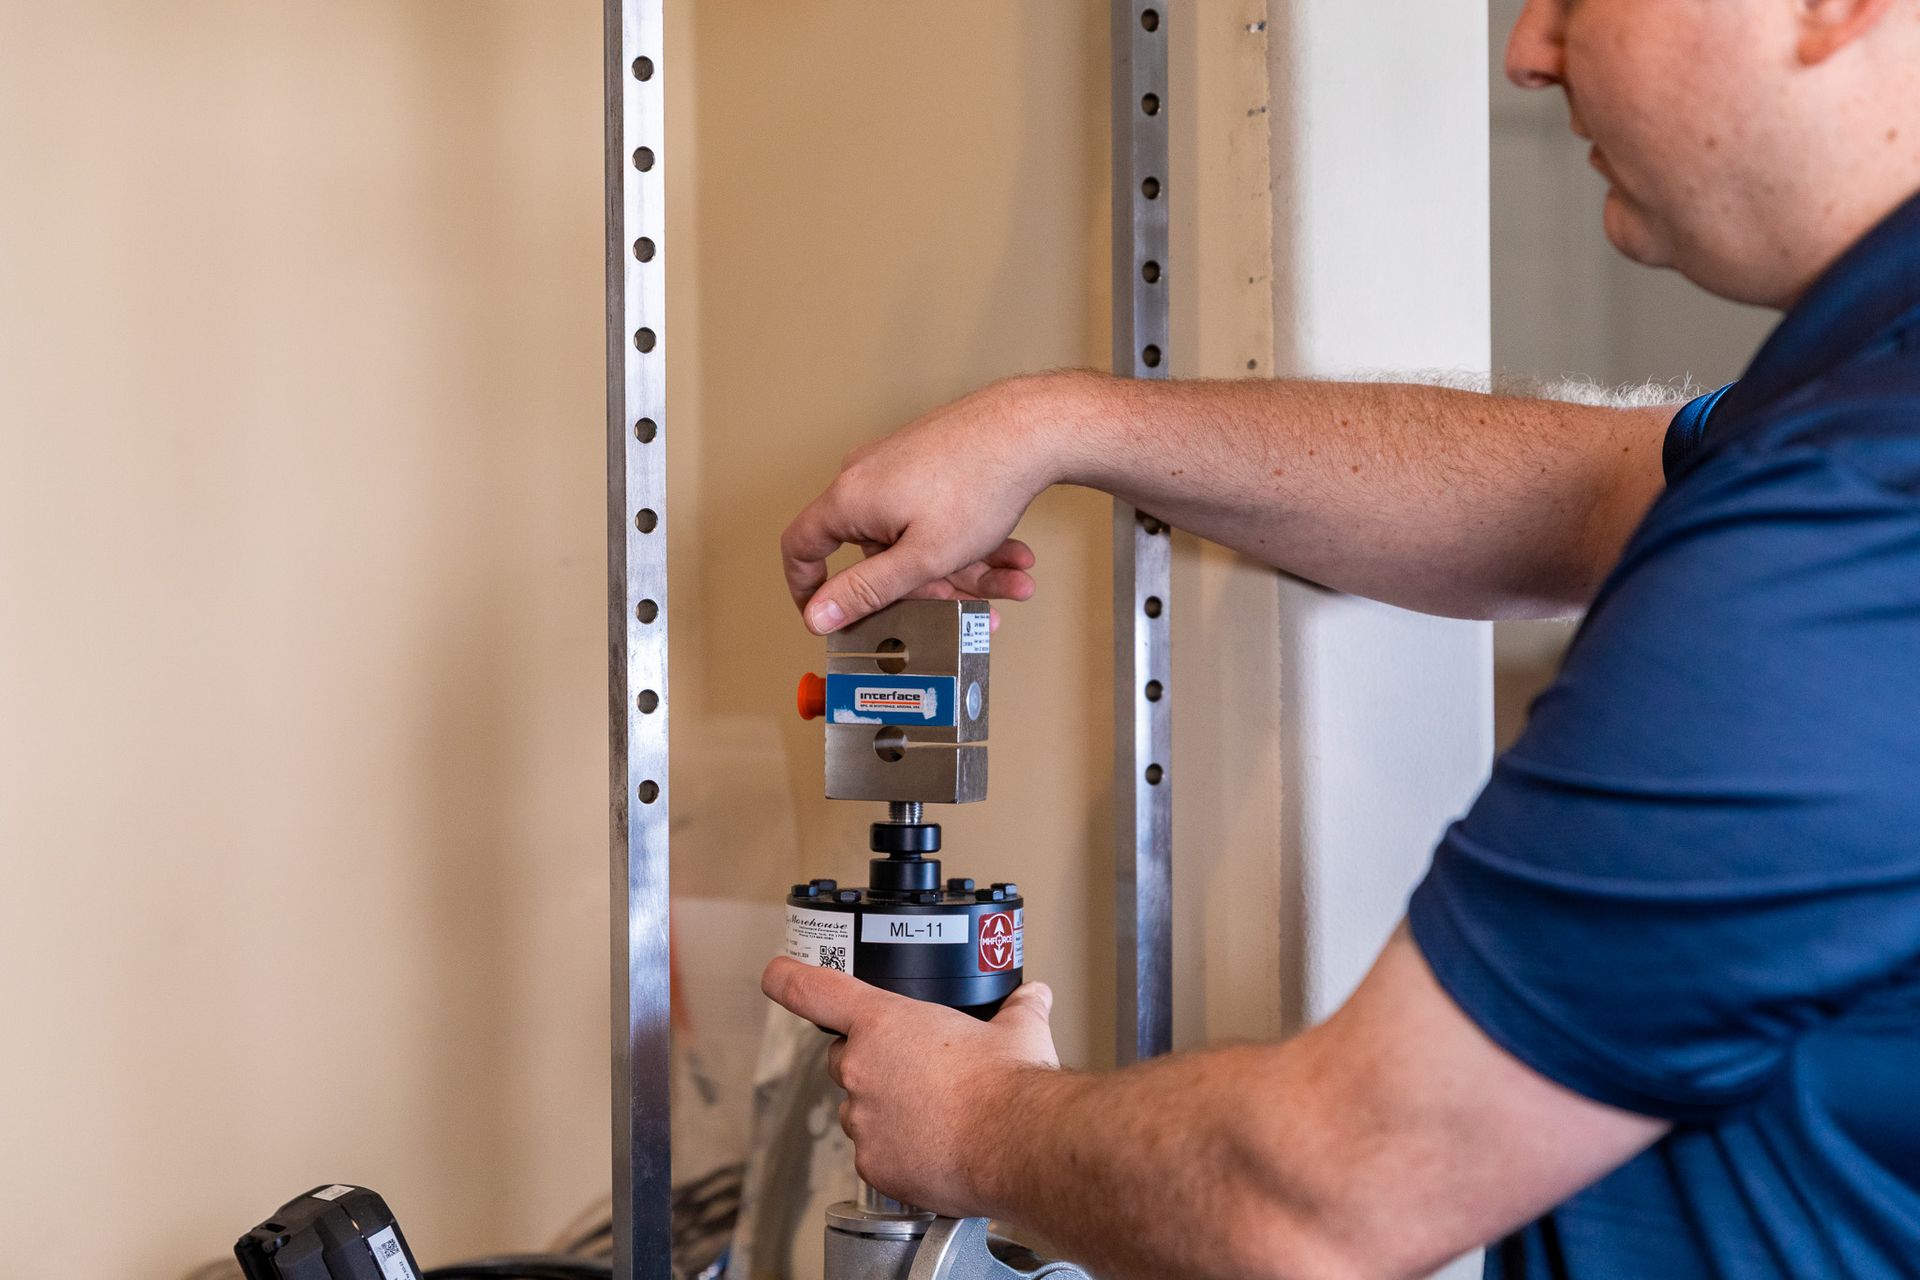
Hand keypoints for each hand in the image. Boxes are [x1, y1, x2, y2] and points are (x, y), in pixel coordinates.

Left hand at [760, 956, 1060, 1213]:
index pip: (814, 990)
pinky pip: (874, 1155)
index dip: (789, 977)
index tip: (776, 973)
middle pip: (844, 1058)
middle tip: (917, 1072)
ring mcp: (863, 1120)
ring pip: (859, 1110)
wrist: (1018, 1146)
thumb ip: (1019, 1008)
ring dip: (886, 1110)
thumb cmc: (1009, 1087)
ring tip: (933, 1115)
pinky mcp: (873, 1166)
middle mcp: (862, 1069)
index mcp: (885, 1023)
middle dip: (872, 1063)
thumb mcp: (1018, 1030)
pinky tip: (934, 1149)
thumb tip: (1033, 997)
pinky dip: (897, 1153)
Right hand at [780, 375, 1088, 633]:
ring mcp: (899, 466)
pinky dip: (973, 541)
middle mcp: (867, 476)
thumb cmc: (979, 483)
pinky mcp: (929, 460)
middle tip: (968, 606)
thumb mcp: (920, 558)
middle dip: (929, 587)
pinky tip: (1013, 556)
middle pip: (882, 554)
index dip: (807, 587)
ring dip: (966, 568)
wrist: (1031, 427)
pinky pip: (940, 516)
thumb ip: (866, 590)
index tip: (827, 616)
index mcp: (850, 499)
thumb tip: (817, 615)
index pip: (802, 547)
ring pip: (921, 538)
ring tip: (1012, 582)